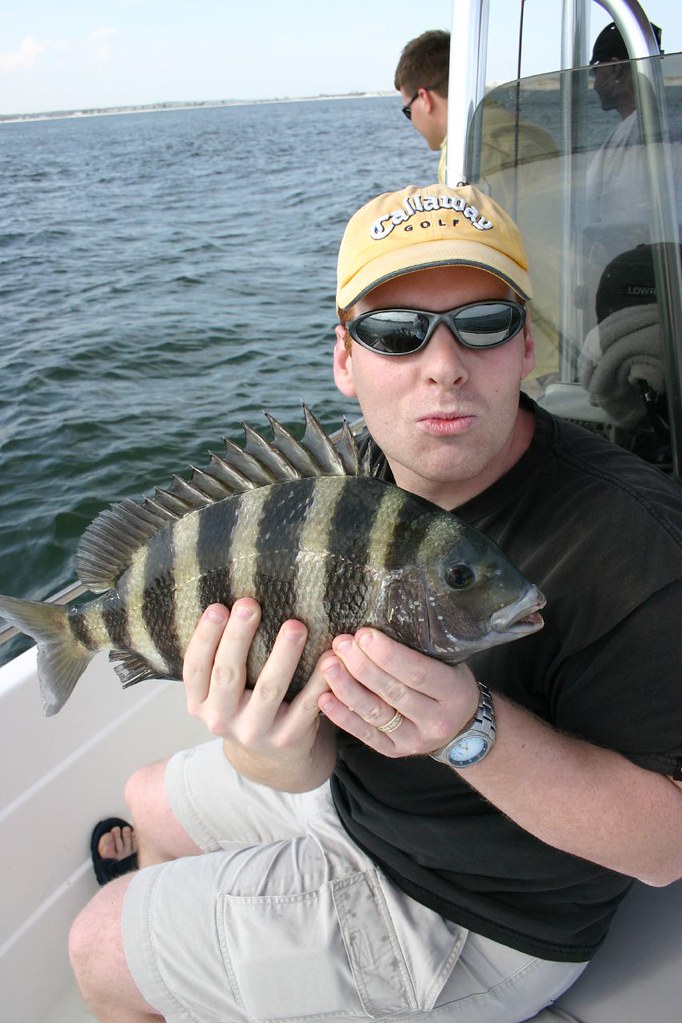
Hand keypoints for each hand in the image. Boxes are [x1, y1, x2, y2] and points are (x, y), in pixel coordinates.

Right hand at [182, 600, 334, 784]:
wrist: (274, 758)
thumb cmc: (248, 705)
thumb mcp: (224, 690)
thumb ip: (223, 656)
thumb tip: (232, 602)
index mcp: (201, 703)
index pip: (196, 668)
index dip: (205, 638)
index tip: (218, 607)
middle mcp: (221, 720)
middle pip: (228, 675)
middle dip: (238, 638)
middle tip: (250, 604)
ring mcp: (254, 732)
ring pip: (269, 690)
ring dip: (283, 656)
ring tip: (295, 626)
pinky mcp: (287, 739)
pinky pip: (306, 706)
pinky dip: (318, 681)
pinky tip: (329, 658)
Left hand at [318, 628, 479, 757]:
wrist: (461, 727)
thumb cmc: (449, 682)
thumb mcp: (449, 663)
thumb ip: (421, 649)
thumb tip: (380, 621)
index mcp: (454, 692)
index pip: (419, 673)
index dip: (389, 655)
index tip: (364, 635)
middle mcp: (436, 720)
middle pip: (393, 692)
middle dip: (363, 667)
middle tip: (341, 644)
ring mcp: (414, 740)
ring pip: (375, 713)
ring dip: (347, 688)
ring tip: (328, 665)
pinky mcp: (394, 751)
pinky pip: (365, 734)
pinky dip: (343, 717)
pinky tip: (325, 698)